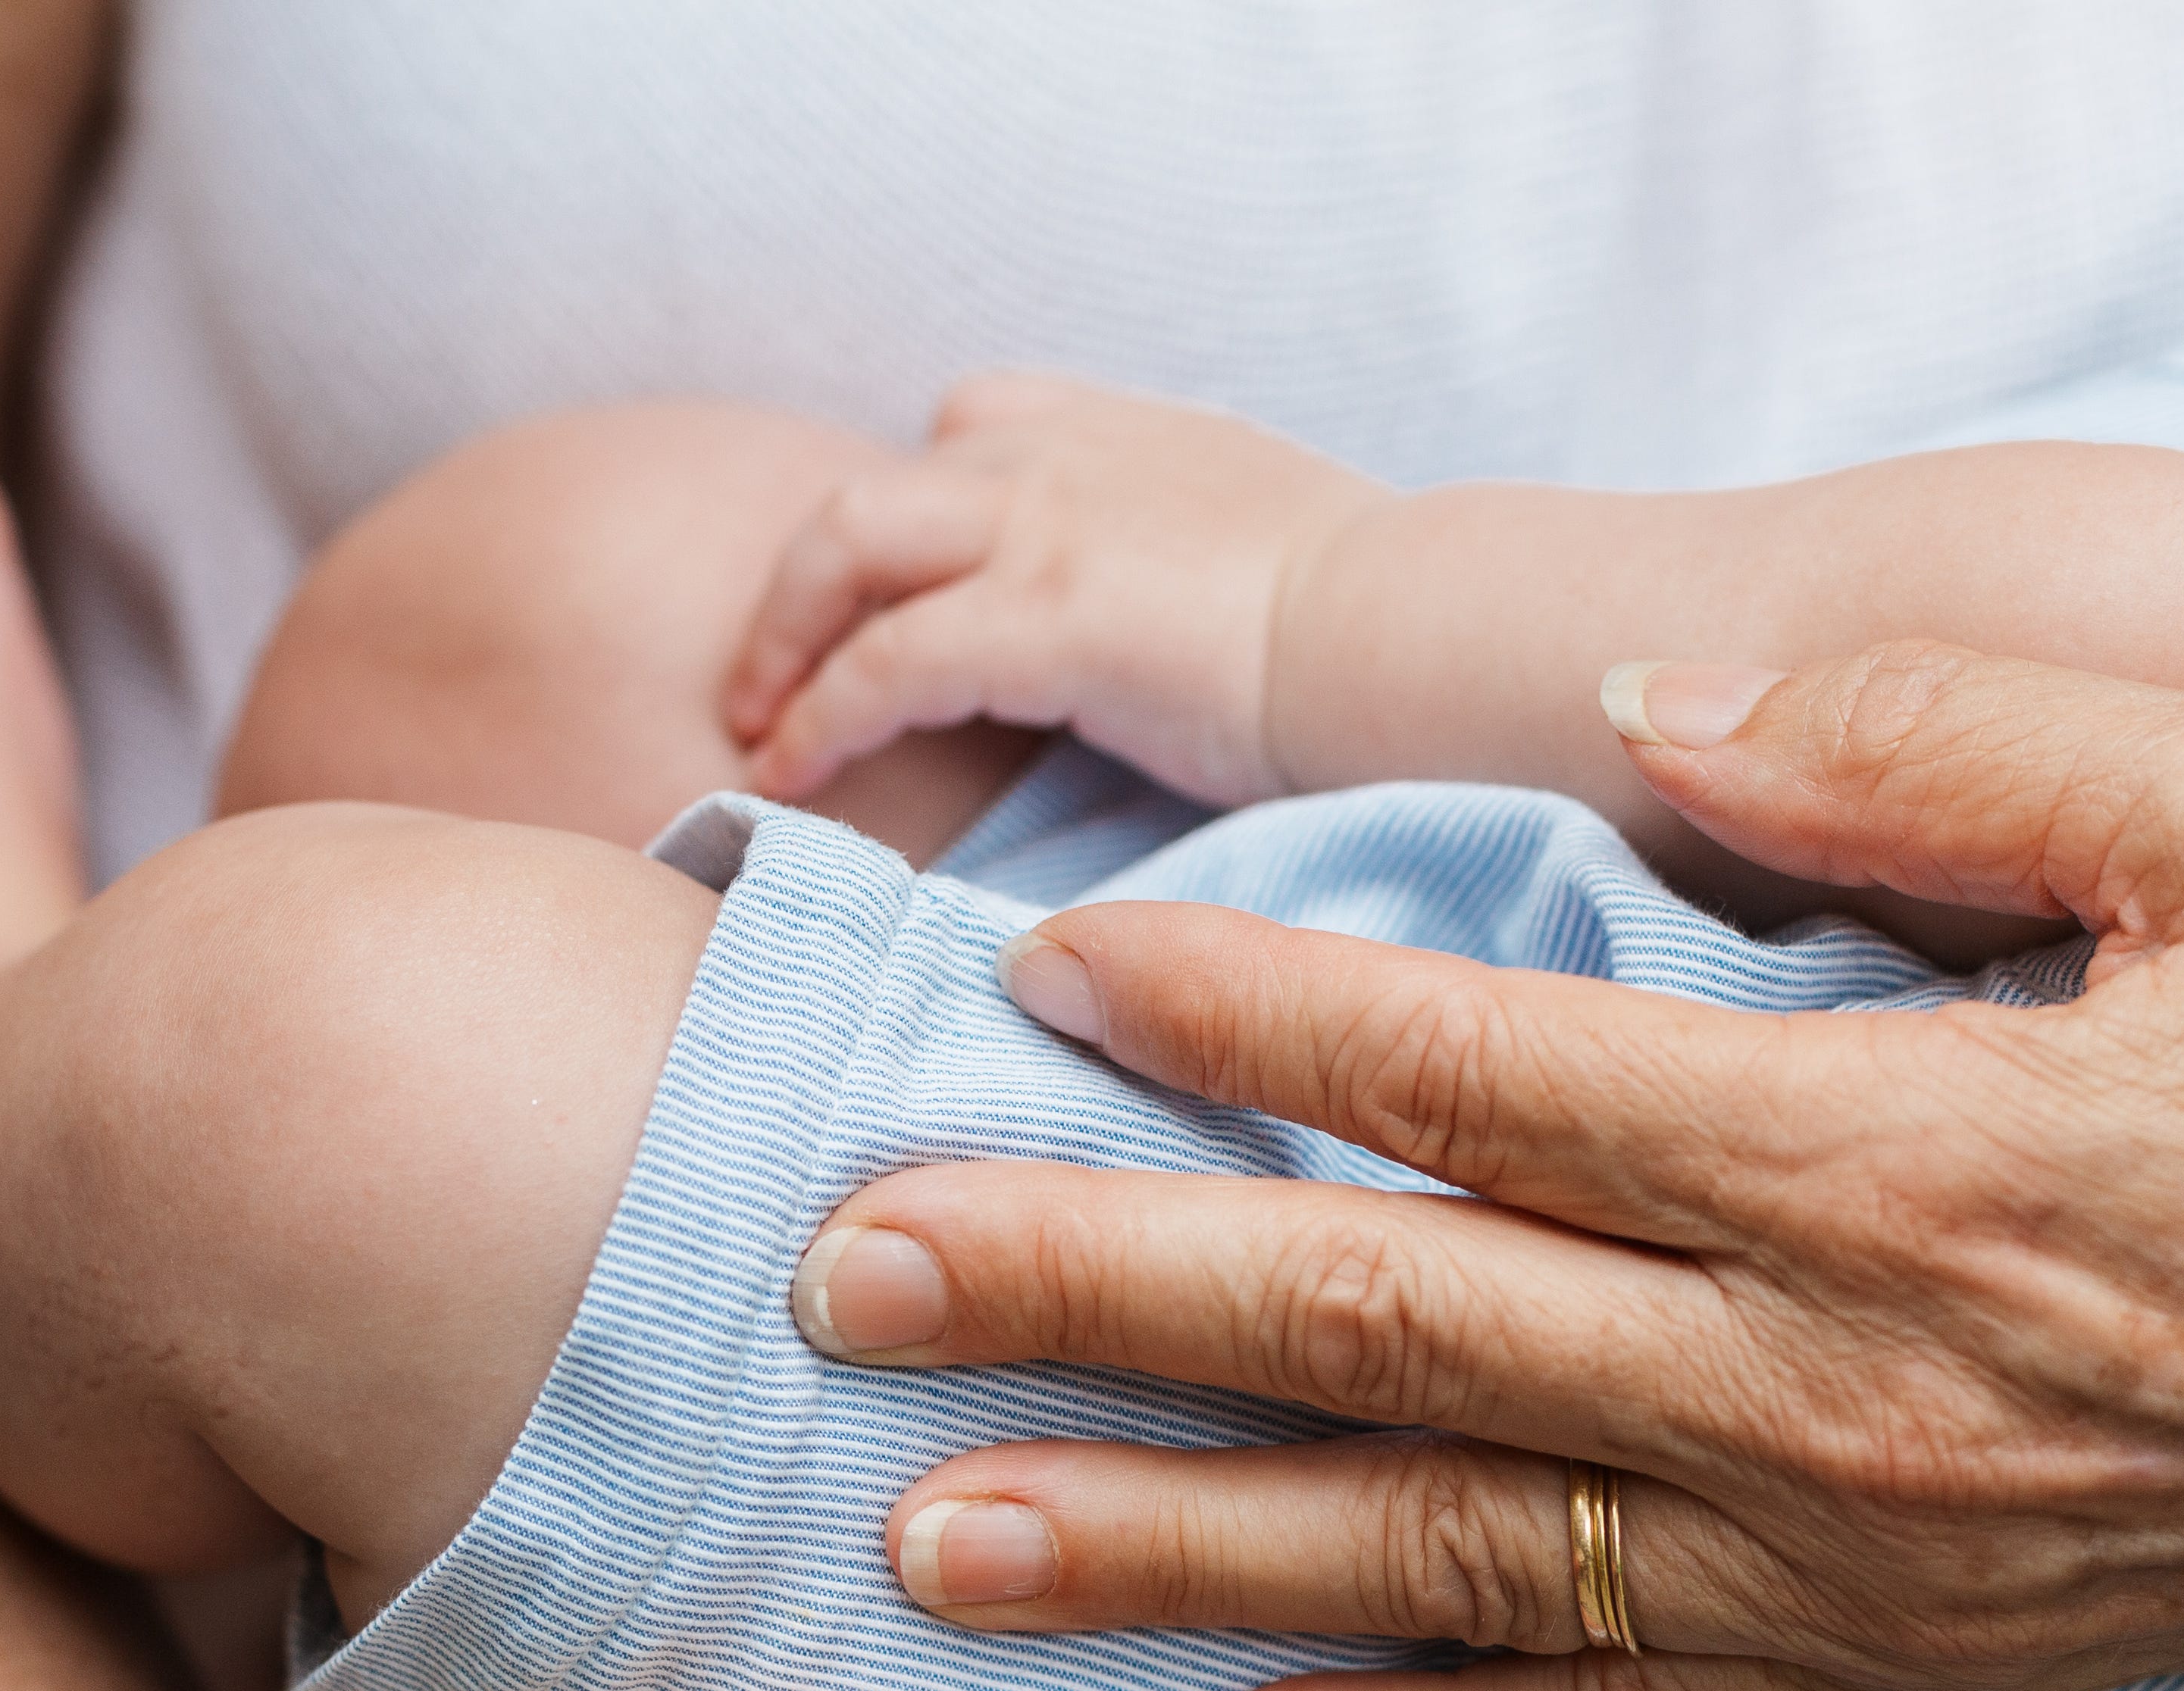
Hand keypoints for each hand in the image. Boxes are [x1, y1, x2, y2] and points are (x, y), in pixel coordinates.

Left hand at [722, 372, 1387, 809]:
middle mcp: (1071, 455)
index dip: (918, 502)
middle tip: (771, 673)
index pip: (978, 421)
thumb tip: (1204, 650)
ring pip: (846, 545)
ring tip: (761, 730)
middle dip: (805, 581)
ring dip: (784, 641)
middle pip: (877, 486)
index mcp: (1133, 442)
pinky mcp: (1042, 614)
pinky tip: (792, 776)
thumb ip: (1208, 575)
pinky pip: (887, 660)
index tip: (894, 591)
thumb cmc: (1387, 635)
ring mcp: (1048, 523)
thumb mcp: (1283, 561)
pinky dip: (822, 717)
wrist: (1422, 637)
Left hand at [790, 642, 2183, 1690]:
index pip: (1492, 1076)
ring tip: (931, 1540)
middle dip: (1097, 1297)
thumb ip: (1940, 748)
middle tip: (843, 1275)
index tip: (1047, 966)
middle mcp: (1838, 1390)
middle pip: (1391, 1338)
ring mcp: (1860, 1566)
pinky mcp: (1906, 1675)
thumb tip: (1665, 714)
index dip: (1252, 1015)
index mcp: (1898, 1156)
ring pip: (1438, 1569)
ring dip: (1171, 1553)